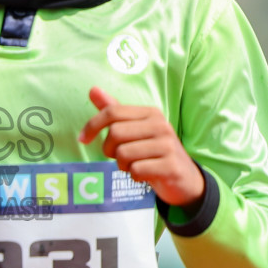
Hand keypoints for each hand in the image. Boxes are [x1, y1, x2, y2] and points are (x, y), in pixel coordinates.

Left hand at [78, 87, 204, 206]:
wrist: (185, 178)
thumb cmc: (152, 151)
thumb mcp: (135, 129)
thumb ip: (114, 111)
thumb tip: (92, 89)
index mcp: (150, 113)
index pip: (112, 112)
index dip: (92, 126)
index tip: (82, 139)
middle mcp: (160, 125)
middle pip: (115, 133)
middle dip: (109, 150)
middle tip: (118, 157)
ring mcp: (167, 145)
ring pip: (123, 154)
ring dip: (122, 165)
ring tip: (134, 165)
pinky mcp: (170, 166)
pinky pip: (136, 171)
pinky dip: (134, 176)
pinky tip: (144, 175)